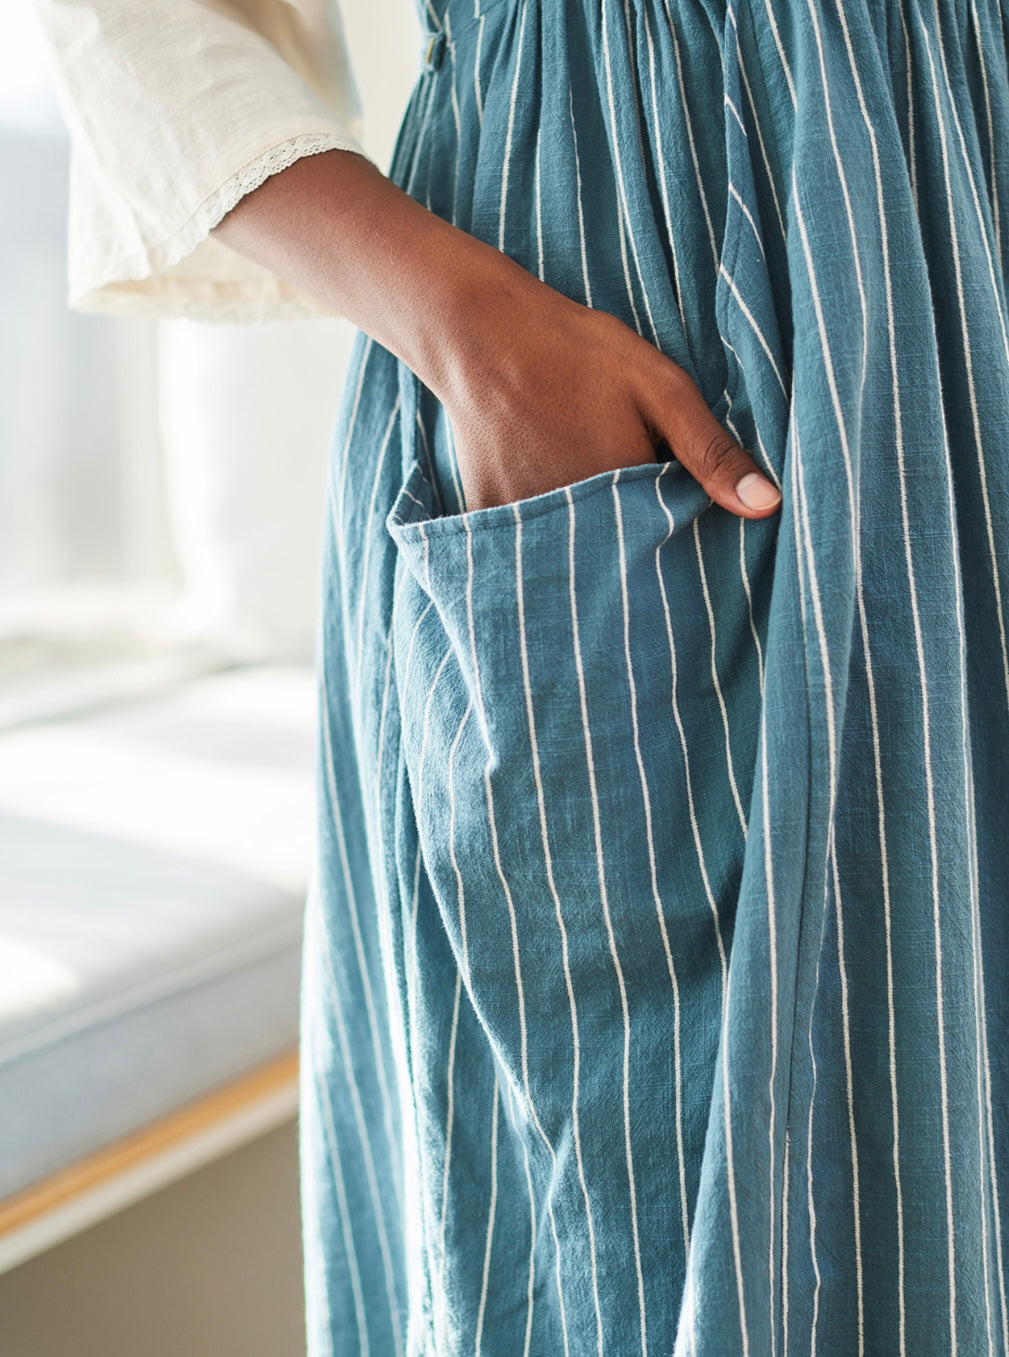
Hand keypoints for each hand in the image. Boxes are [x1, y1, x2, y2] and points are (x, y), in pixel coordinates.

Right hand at [211, 150, 779, 518]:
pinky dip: (543, 533)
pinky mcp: (491, 517)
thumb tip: (770, 507)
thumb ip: (712, 452)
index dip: (679, 538)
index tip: (683, 524)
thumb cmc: (579, 353)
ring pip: (574, 553)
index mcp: (624, 499)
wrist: (481, 331)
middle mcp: (574, 525)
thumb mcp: (661, 389)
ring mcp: (526, 524)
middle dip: (634, 550)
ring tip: (587, 494)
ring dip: (589, 541)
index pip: (667, 546)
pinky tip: (545, 486)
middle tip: (628, 501)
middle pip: (619, 559)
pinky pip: (527, 544)